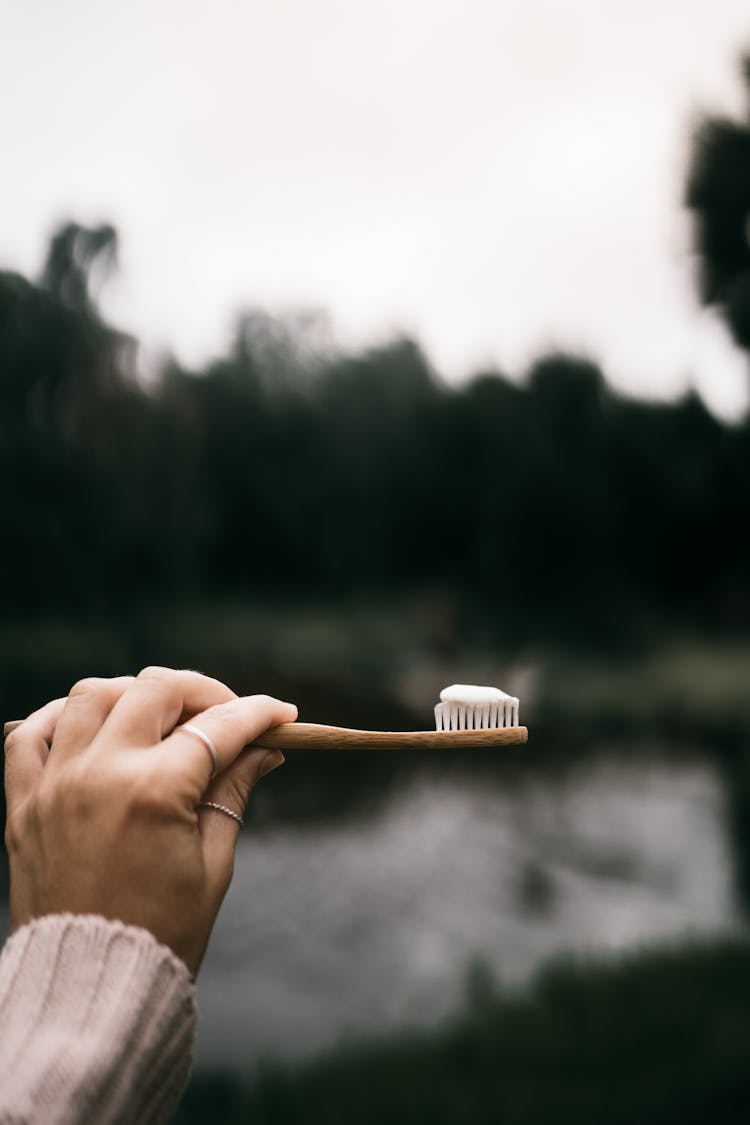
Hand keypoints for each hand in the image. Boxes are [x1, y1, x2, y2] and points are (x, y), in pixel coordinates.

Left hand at [3, 668, 295, 973]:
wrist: (92, 991)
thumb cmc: (162, 933)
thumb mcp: (213, 862)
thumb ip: (232, 792)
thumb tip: (263, 750)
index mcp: (154, 792)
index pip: (218, 727)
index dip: (258, 714)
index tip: (281, 715)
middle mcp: (100, 774)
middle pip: (155, 689)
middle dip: (201, 692)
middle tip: (225, 715)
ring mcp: (55, 784)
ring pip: (92, 695)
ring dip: (133, 693)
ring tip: (161, 717)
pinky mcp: (24, 804)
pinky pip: (29, 735)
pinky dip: (61, 718)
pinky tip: (92, 727)